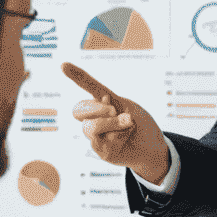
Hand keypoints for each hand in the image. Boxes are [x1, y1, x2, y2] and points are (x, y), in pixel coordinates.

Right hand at [63, 63, 169, 184]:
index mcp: (98, 106)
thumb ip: (113, 103)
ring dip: (112, 122)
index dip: (76, 77)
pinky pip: (104, 141)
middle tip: (114, 109)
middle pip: (79, 110)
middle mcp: (92, 121)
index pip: (84, 91)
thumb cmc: (139, 123)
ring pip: (91, 127)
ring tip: (129, 122)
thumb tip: (104, 96)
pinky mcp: (101, 152)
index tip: (63, 64)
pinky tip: (128, 135)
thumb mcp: (127, 106)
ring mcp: (95, 137)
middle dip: (96, 108)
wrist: (153, 146)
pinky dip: (120, 135)